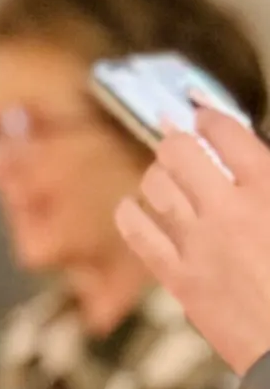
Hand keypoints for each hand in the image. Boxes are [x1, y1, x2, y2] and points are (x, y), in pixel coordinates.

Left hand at [116, 108, 269, 373]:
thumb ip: (267, 184)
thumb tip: (252, 168)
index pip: (227, 132)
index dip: (209, 114)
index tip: (201, 109)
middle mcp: (230, 210)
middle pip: (179, 150)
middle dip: (178, 139)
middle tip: (180, 138)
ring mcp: (200, 245)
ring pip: (155, 185)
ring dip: (160, 175)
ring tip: (169, 177)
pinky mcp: (181, 279)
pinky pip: (138, 232)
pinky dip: (132, 213)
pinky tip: (135, 209)